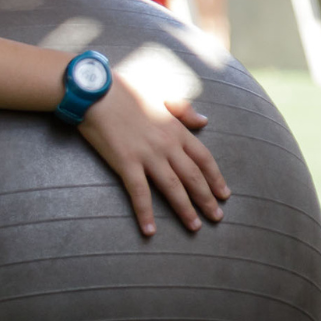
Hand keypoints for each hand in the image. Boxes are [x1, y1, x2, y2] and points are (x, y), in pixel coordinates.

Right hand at [76, 79, 228, 236]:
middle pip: (193, 177)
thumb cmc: (125, 89)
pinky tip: (149, 230)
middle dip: (207, 199)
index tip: (224, 194)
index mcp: (176, 129)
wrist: (96, 91)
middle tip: (217, 217)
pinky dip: (145, 213)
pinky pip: (139, 193)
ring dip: (185, 209)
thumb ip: (183, 110)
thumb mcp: (160, 94)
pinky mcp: (126, 162)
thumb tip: (204, 122)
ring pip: (173, 188)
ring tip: (195, 226)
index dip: (215, 178)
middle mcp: (167, 144)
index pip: (203, 158)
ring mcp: (147, 155)